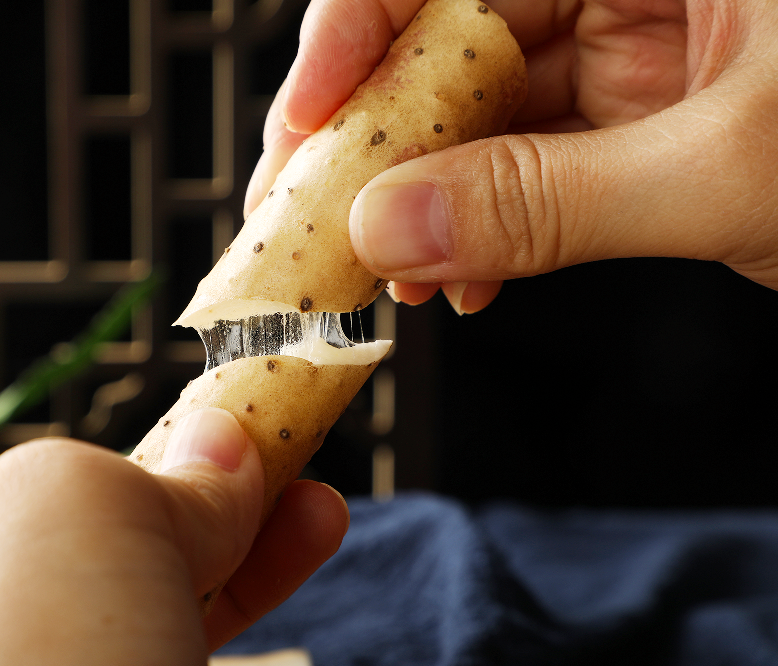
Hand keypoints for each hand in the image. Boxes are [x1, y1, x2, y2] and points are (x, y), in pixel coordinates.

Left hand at [0, 409, 348, 664]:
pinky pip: (191, 655)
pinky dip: (254, 600)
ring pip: (161, 619)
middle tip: (289, 461)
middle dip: (209, 509)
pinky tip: (304, 548)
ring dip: (251, 554)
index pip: (29, 527)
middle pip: (105, 570)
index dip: (140, 473)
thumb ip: (141, 475)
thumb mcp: (65, 523)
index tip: (231, 436)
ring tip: (319, 505)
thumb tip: (220, 448)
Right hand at [245, 0, 777, 313]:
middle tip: (315, 215)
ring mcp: (637, 38)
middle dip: (379, 135)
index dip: (360, 25)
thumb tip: (391, 227)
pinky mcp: (645, 109)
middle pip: (454, 34)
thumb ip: (549, 201)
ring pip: (485, 106)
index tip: (306, 115)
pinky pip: (532, 156)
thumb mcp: (732, 174)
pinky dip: (490, 220)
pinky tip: (462, 276)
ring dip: (428, 195)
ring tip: (388, 272)